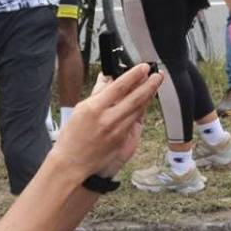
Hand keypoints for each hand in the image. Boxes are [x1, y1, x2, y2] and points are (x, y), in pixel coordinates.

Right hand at [51, 65, 161, 179]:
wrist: (72, 163)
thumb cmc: (72, 136)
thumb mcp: (80, 109)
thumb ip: (98, 93)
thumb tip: (108, 78)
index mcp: (94, 108)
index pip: (119, 87)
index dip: (134, 76)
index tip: (143, 68)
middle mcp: (108, 120)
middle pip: (135, 99)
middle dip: (149, 85)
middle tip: (157, 75)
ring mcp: (117, 131)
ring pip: (138, 110)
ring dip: (148, 96)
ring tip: (154, 85)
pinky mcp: (122, 140)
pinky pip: (135, 121)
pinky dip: (141, 109)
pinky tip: (145, 101)